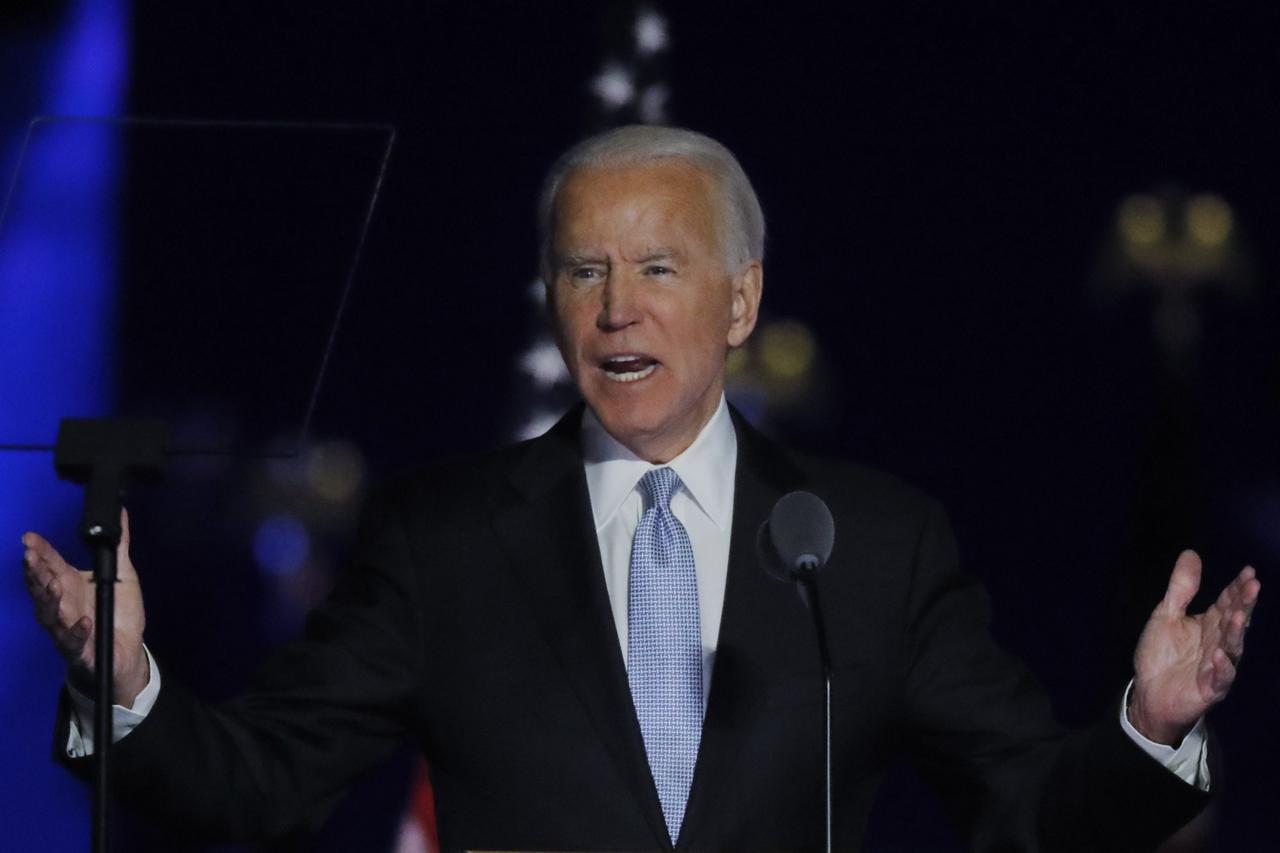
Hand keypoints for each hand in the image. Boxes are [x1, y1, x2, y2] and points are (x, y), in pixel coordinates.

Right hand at [22, 509, 148, 706]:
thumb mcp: (121, 573)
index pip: (50, 565)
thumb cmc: (118, 611)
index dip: (40, 552)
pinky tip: (83, 621)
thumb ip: (119, 545)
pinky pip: (74, 642)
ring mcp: (67, 628)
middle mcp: (63, 605)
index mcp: (70, 585)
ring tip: (54, 584)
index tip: (30, 537)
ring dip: (50, 600)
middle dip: (36, 572)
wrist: (126, 651)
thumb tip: (120, 514)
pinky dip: (77, 631)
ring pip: (51, 615)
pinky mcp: (80, 650)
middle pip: (43, 587)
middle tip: (31, 556)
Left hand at [1129, 550, 1259, 744]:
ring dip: (1235, 633)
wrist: (1149, 693)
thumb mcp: (1166, 615)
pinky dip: (1220, 667)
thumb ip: (1180, 588)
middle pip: (1234, 621)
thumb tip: (1191, 552)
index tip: (1248, 571)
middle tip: (1253, 586)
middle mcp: (1218, 642)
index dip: (1237, 588)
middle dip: (1243, 605)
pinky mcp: (1209, 688)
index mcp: (1209, 624)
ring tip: (1237, 616)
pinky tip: (1218, 654)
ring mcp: (1216, 666)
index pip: (1227, 602)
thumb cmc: (1161, 654)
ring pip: (1231, 648)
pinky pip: (1218, 678)